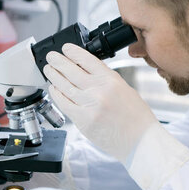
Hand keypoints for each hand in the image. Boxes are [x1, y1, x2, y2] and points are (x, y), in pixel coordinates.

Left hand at [43, 43, 159, 164]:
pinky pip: (64, 104)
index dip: (73, 52)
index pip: (87, 59)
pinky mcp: (82, 120)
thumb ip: (106, 81)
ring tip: (48, 70)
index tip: (66, 49)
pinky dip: (56, 95)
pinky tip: (53, 89)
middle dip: (58, 61)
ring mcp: (88, 105)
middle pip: (71, 70)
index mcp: (111, 80)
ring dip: (53, 76)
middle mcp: (98, 90)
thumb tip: (88, 74)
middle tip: (51, 57)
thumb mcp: (125, 90)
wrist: (140, 141)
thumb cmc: (137, 119)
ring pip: (64, 86)